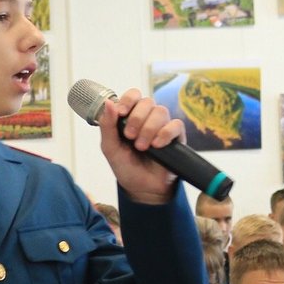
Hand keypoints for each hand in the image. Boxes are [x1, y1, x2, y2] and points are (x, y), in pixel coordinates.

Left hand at [97, 88, 186, 205]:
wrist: (141, 188)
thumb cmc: (125, 166)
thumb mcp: (110, 147)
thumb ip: (107, 125)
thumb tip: (108, 102)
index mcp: (131, 116)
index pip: (134, 95)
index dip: (128, 100)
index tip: (121, 113)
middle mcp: (148, 118)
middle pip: (147, 102)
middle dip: (136, 119)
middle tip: (130, 137)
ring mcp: (163, 126)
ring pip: (161, 112)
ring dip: (149, 129)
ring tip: (142, 147)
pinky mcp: (176, 137)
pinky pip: (175, 124)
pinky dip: (165, 134)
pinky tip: (157, 146)